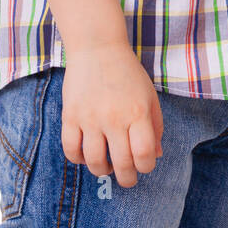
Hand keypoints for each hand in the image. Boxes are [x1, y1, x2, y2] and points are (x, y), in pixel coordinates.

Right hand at [61, 40, 163, 187]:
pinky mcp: (71, 116)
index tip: (144, 166)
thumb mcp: (149, 95)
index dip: (146, 167)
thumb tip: (156, 155)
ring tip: (107, 168)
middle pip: (122, 163)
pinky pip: (71, 149)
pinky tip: (86, 156)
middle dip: (127, 178)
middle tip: (127, 180)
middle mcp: (115, 117)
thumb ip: (155, 126)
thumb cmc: (128, 73)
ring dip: (102, 171)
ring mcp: (91, 118)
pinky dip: (79, 159)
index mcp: (139, 112)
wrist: (98, 48)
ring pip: (94, 162)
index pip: (145, 153)